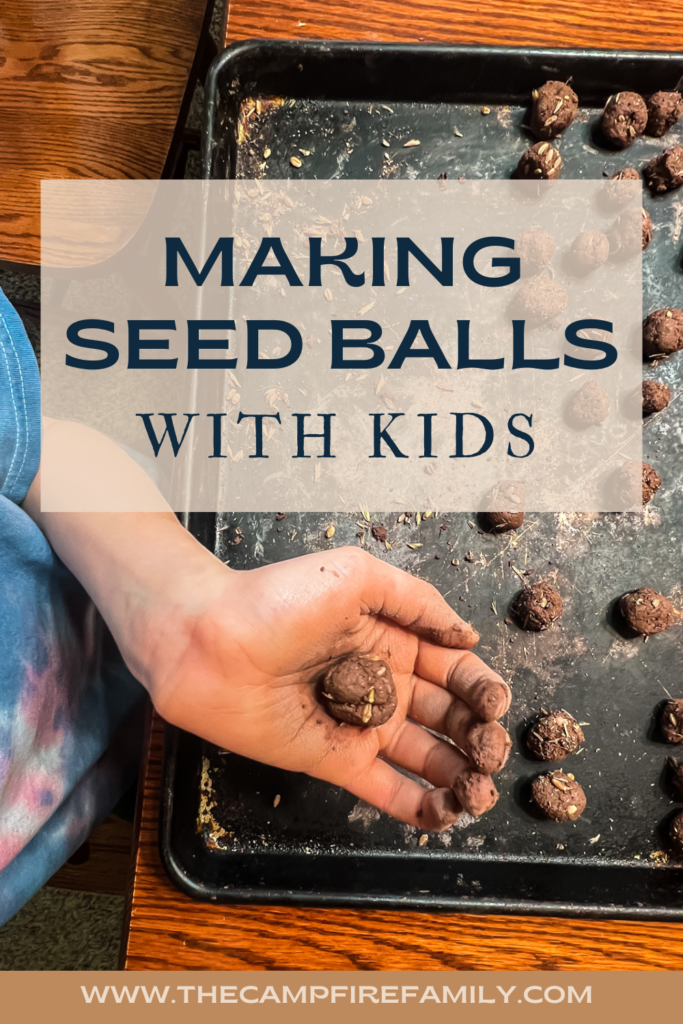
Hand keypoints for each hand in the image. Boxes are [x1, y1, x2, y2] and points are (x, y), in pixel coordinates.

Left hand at [146, 544, 511, 830]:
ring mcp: (359, 724)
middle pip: (447, 716)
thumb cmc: (276, 599)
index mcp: (391, 637)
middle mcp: (382, 682)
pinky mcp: (333, 761)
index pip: (453, 668)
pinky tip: (448, 815)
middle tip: (491, 752)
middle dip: (478, 735)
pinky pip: (385, 789)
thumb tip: (468, 635)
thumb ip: (417, 601)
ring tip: (480, 790)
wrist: (207, 643)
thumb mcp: (355, 576)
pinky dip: (419, 807)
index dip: (480, 688)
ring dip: (460, 775)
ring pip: (425, 756)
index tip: (496, 704)